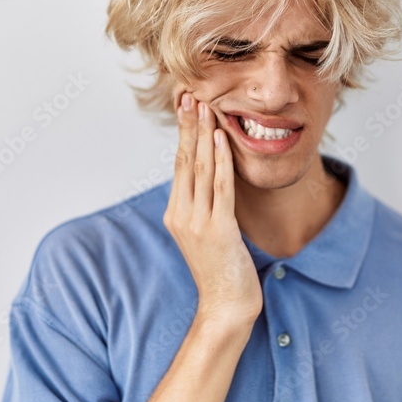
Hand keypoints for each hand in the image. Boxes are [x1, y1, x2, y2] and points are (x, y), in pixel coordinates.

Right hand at [163, 92, 261, 328]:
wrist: (226, 306)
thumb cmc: (222, 271)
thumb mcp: (207, 234)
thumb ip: (204, 207)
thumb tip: (210, 179)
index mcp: (176, 214)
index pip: (178, 165)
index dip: (183, 134)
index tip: (186, 106)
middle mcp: (181, 215)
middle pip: (184, 161)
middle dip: (189, 125)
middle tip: (190, 95)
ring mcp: (197, 223)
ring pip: (200, 169)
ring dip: (203, 134)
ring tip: (205, 106)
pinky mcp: (218, 229)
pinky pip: (220, 187)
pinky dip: (221, 160)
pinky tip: (221, 137)